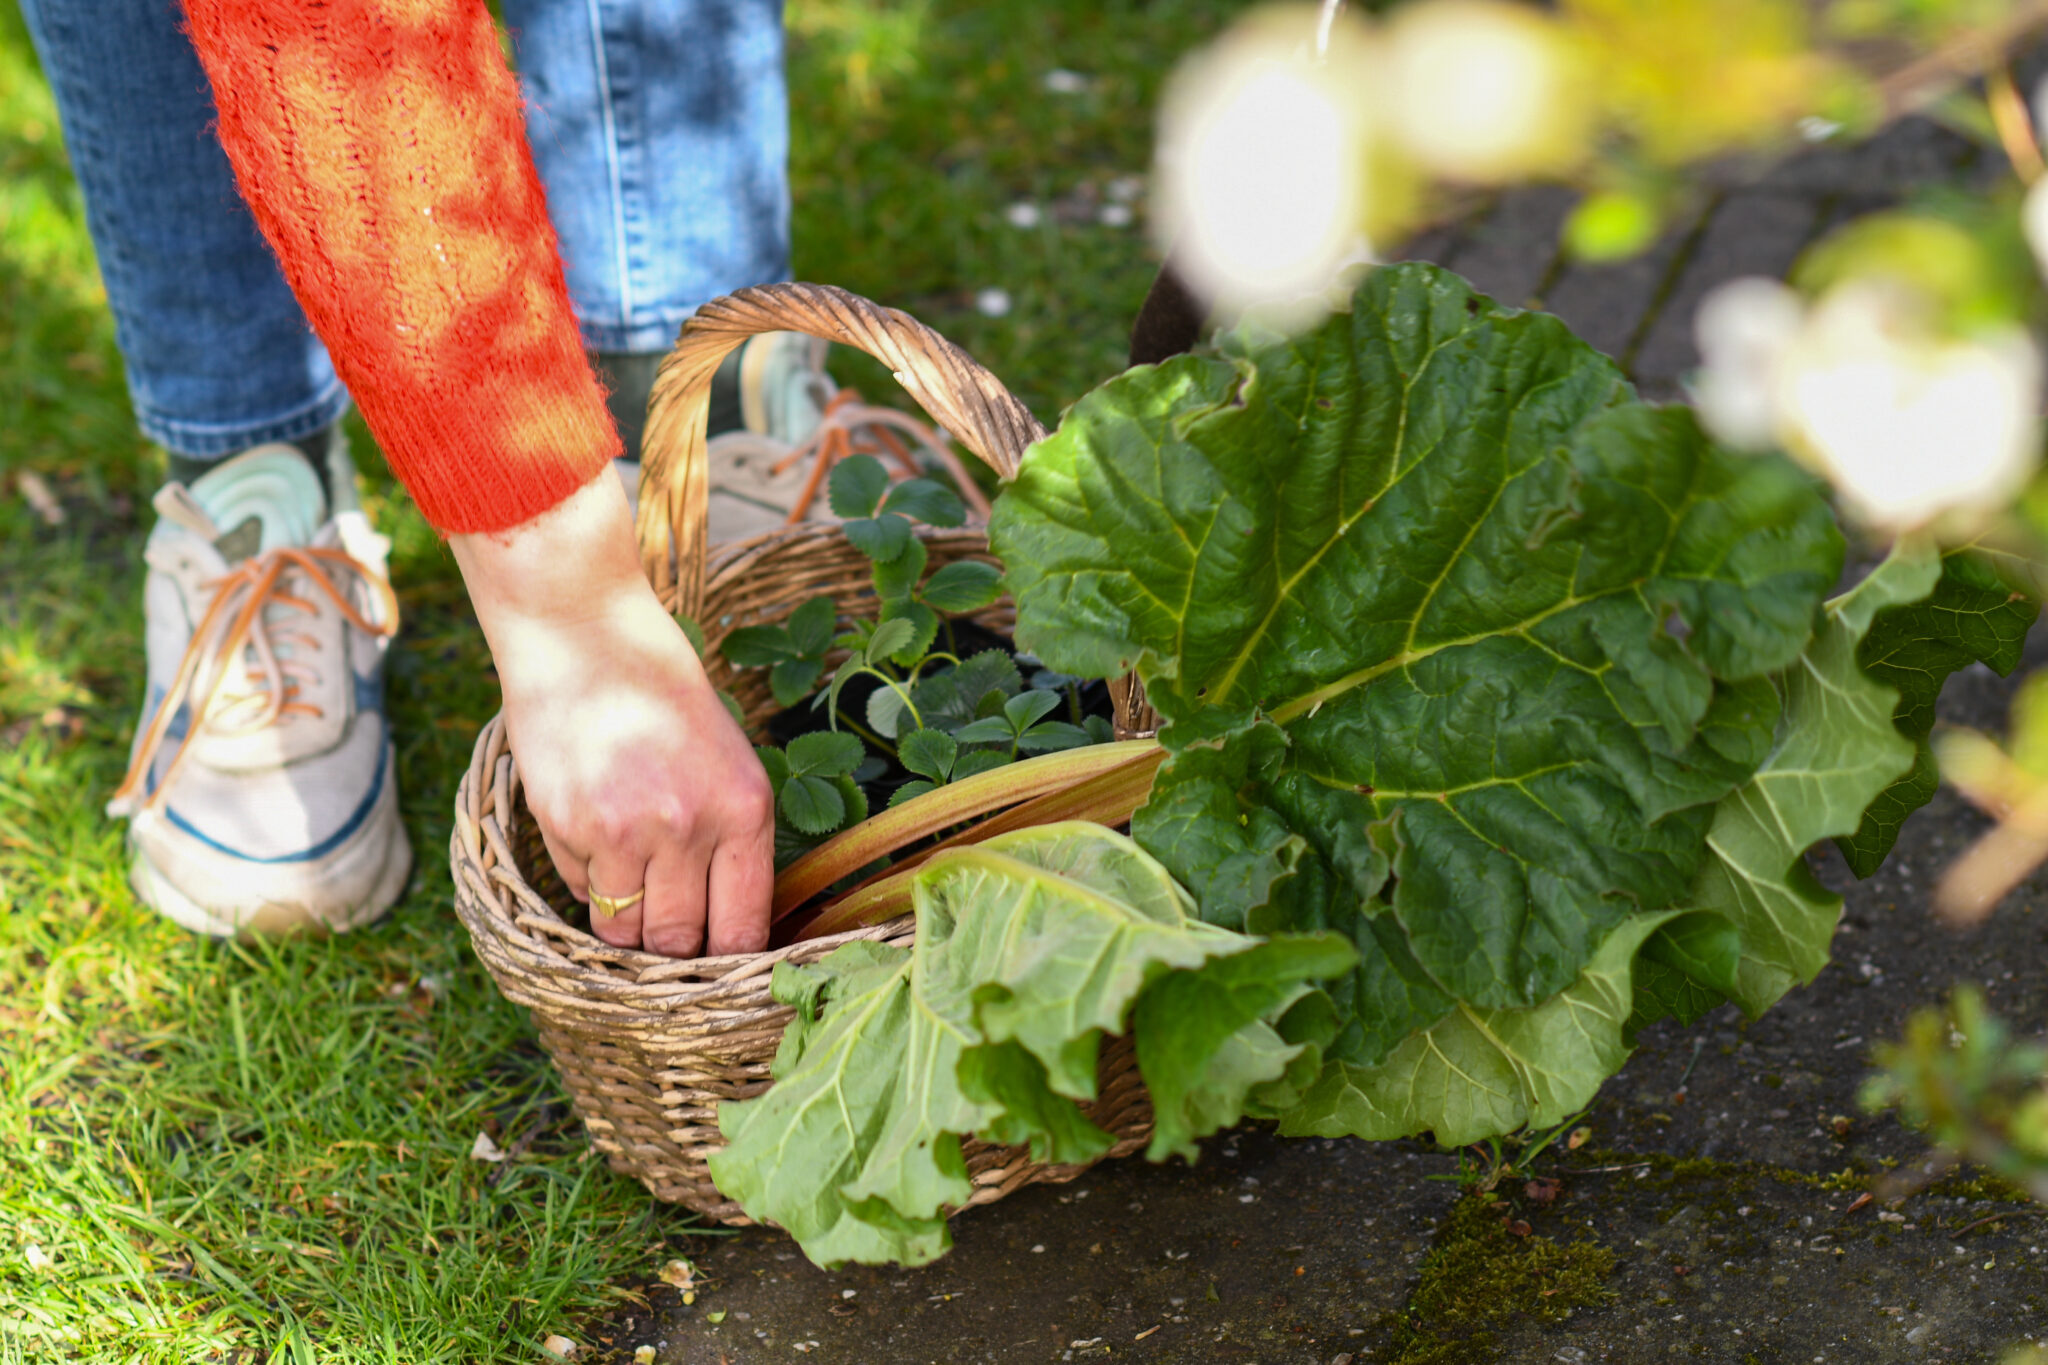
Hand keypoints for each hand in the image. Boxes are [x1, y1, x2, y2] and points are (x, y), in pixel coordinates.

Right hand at [450, 470, 773, 956]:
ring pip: (623, 929)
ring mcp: (625, 830)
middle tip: (662, 922)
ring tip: (625, 864)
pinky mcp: (568, 825)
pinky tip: (590, 822)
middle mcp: (690, 826)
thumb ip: (732, 840)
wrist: (586, 636)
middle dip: (670, 945)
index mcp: (745, 810)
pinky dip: (586, 875)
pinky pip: (580, 889)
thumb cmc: (663, 696)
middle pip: (679, 941)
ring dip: (623, 914)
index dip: (727, 960)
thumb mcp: (728, 760)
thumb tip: (727, 926)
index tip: (717, 966)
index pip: (744, 929)